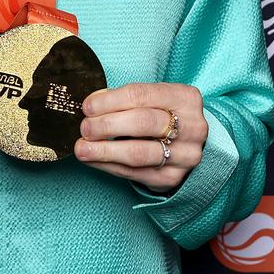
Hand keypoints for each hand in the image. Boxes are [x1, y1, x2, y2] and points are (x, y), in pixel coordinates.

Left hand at [74, 82, 207, 192]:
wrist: (187, 142)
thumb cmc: (162, 113)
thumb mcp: (152, 98)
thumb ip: (124, 99)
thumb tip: (91, 105)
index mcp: (184, 98)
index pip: (141, 95)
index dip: (110, 101)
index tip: (87, 107)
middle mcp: (191, 127)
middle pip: (142, 123)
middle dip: (108, 125)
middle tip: (85, 128)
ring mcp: (185, 155)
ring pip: (139, 153)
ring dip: (105, 151)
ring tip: (82, 149)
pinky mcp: (173, 178)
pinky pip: (136, 174)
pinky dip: (110, 166)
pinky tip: (94, 160)